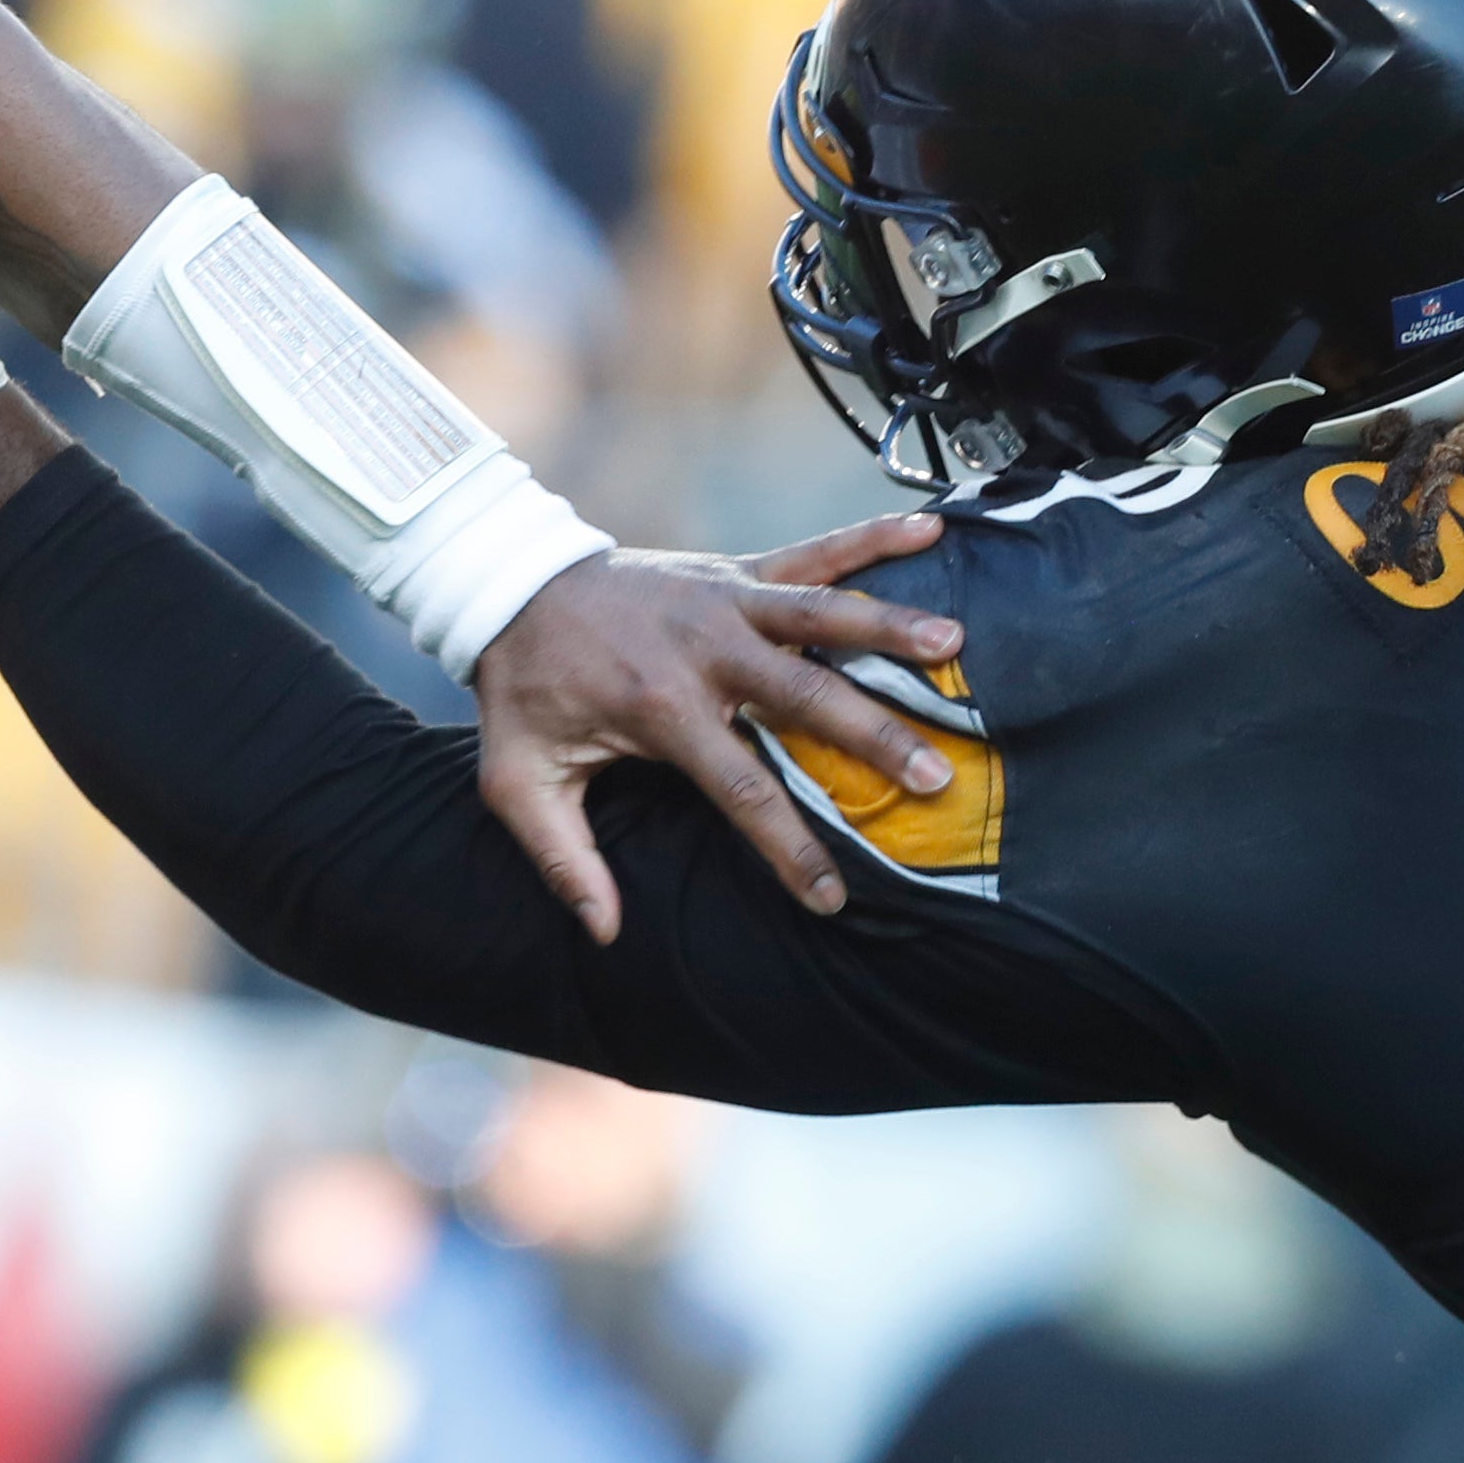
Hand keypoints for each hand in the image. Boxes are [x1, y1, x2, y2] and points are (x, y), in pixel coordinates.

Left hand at [468, 515, 966, 943]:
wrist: (510, 586)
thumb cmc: (526, 690)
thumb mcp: (517, 780)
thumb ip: (562, 858)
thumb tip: (605, 930)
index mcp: (660, 709)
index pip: (742, 789)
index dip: (789, 849)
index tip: (833, 896)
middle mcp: (703, 650)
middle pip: (804, 698)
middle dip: (873, 738)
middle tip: (935, 776)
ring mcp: (726, 602)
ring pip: (822, 615)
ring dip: (889, 627)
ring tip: (954, 644)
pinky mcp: (736, 569)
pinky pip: (813, 552)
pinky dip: (872, 537)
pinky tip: (930, 532)